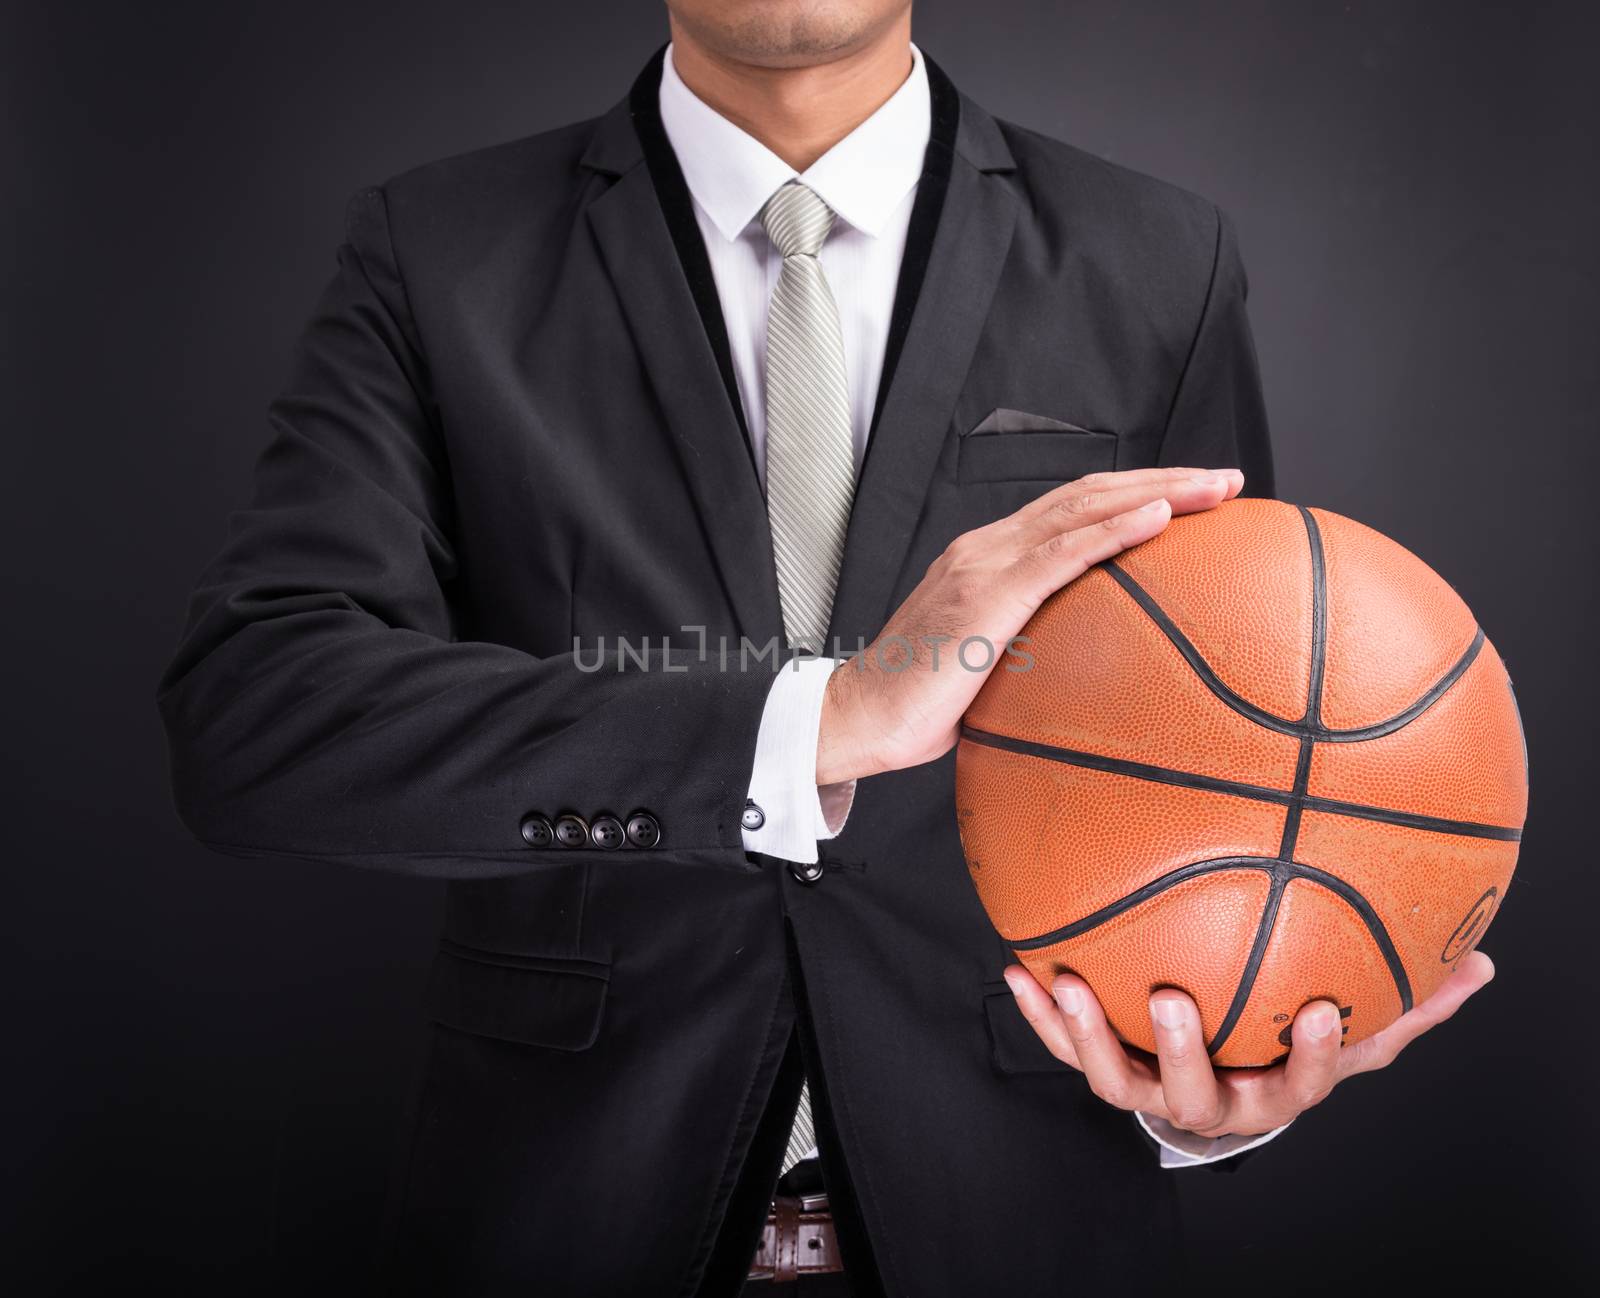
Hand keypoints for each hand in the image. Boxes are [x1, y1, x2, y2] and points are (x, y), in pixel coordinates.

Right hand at [815, 466, 1244, 783]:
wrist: (861, 718)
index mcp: (987, 560)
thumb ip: (1029, 655)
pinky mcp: (988, 595)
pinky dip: (1115, 528)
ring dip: (1158, 491)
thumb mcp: (986, 670)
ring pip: (1085, 509)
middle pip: (1089, 495)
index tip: (1191, 498)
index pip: (1072, 511)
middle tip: (1225, 480)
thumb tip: (1081, 684)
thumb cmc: (916, 706)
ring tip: (1214, 487)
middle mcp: (987, 547)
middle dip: (1164, 479)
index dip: (1133, 495)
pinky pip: (1064, 552)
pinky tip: (1159, 516)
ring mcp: (986, 565)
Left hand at [1003, 951, 1494, 1137]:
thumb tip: (1480, 963)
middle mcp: (1211, 1101)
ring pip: (1118, 1080)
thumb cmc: (1292, 1047)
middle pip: (1194, 1093)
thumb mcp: (1356, 1029)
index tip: (1316, 1011)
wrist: (1229, 1083)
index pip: (1300, 1083)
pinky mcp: (1109, 1066)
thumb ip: (1409, 1003)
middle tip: (1168, 998)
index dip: (1308, 1055)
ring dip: (1089, 1035)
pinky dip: (1042, 1015)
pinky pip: (1067, 1046)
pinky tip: (1018, 968)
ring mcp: (1153, 1088)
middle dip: (1180, 1052)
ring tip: (1067, 984)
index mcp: (1273, 1090)